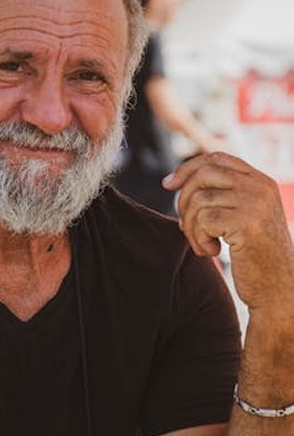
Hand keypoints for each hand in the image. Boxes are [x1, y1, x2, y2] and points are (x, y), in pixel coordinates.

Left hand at [163, 152, 293, 312]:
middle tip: (186, 227)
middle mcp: (260, 186)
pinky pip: (202, 220)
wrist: (279, 289)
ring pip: (199, 200)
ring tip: (203, 245)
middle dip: (184, 201)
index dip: (188, 169)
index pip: (216, 158)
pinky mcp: (246, 221)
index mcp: (260, 181)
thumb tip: (173, 181)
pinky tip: (212, 252)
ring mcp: (255, 202)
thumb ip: (221, 195)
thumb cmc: (254, 255)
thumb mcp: (242, 215)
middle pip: (203, 175)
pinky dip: (199, 238)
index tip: (168, 184)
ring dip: (191, 227)